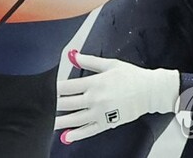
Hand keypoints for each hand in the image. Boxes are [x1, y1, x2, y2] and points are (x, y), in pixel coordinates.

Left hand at [54, 50, 178, 143]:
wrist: (150, 91)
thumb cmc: (131, 76)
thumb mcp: (110, 64)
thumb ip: (90, 61)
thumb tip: (73, 55)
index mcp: (95, 82)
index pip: (68, 86)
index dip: (54, 89)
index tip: (44, 89)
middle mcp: (96, 98)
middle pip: (68, 103)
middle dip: (53, 105)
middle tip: (42, 106)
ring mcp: (101, 112)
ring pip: (75, 119)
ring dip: (60, 122)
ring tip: (47, 123)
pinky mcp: (108, 122)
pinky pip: (89, 130)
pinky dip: (77, 135)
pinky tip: (66, 136)